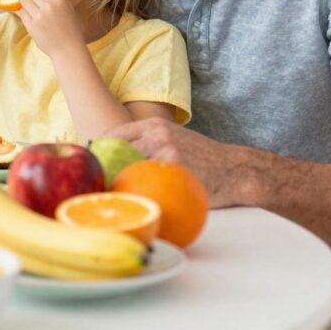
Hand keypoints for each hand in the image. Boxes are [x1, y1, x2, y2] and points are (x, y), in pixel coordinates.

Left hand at [14, 0, 84, 57]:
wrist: (68, 49)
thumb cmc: (70, 29)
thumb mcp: (67, 8)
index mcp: (59, 0)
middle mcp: (49, 6)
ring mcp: (39, 16)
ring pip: (24, 0)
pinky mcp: (31, 26)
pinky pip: (21, 13)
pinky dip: (19, 9)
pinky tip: (19, 8)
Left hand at [107, 118, 241, 207]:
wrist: (237, 171)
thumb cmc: (203, 159)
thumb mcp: (174, 140)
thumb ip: (148, 144)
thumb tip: (113, 159)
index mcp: (154, 125)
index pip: (113, 134)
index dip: (99, 151)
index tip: (93, 165)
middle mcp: (157, 134)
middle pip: (116, 152)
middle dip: (105, 169)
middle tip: (96, 186)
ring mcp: (165, 151)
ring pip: (128, 168)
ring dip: (118, 183)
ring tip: (111, 198)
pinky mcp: (174, 169)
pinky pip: (146, 184)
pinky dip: (137, 194)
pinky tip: (134, 204)